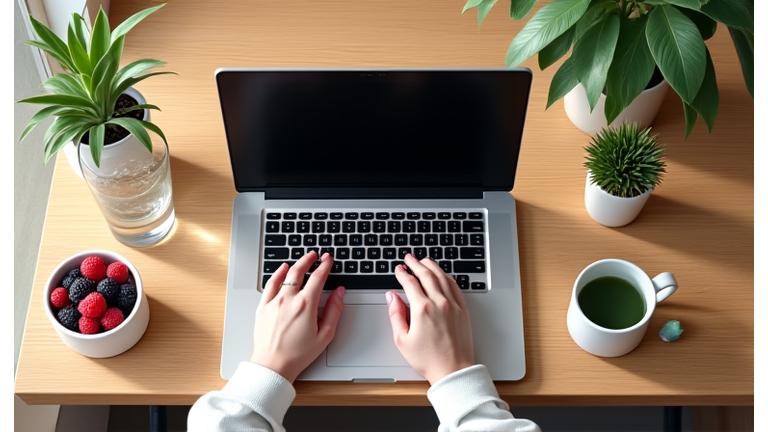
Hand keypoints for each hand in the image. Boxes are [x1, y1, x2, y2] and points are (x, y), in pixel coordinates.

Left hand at [250, 251, 345, 381]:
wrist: (273, 365)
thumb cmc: (299, 354)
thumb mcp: (325, 334)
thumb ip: (335, 310)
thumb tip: (340, 293)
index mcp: (306, 305)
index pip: (318, 278)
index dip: (325, 266)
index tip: (328, 259)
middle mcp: (289, 299)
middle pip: (300, 271)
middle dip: (309, 260)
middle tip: (316, 255)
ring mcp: (274, 302)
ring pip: (285, 275)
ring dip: (295, 264)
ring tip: (301, 260)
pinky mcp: (263, 307)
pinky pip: (270, 284)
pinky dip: (277, 274)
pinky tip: (282, 269)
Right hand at [386, 254, 473, 384]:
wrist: (453, 370)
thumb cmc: (428, 359)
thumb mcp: (402, 340)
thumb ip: (395, 314)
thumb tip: (391, 297)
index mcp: (422, 309)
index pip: (410, 283)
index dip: (402, 273)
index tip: (399, 269)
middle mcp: (439, 303)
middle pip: (426, 275)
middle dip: (416, 264)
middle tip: (409, 258)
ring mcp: (453, 305)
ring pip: (442, 277)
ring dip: (432, 266)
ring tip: (424, 261)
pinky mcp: (463, 310)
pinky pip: (455, 286)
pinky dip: (446, 276)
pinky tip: (442, 274)